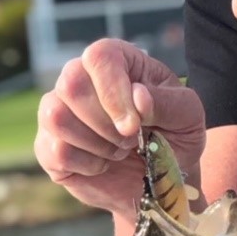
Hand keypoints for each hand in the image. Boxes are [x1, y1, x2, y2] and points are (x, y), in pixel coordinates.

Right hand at [34, 38, 206, 216]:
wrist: (160, 178)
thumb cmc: (174, 135)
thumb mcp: (187, 115)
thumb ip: (168, 102)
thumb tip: (138, 96)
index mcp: (117, 60)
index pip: (99, 57)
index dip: (113, 91)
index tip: (134, 125)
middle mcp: (80, 77)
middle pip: (71, 85)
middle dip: (105, 123)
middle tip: (131, 140)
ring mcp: (59, 110)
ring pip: (56, 117)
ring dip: (97, 143)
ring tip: (119, 151)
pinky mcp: (48, 145)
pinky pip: (55, 151)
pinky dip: (88, 165)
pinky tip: (103, 165)